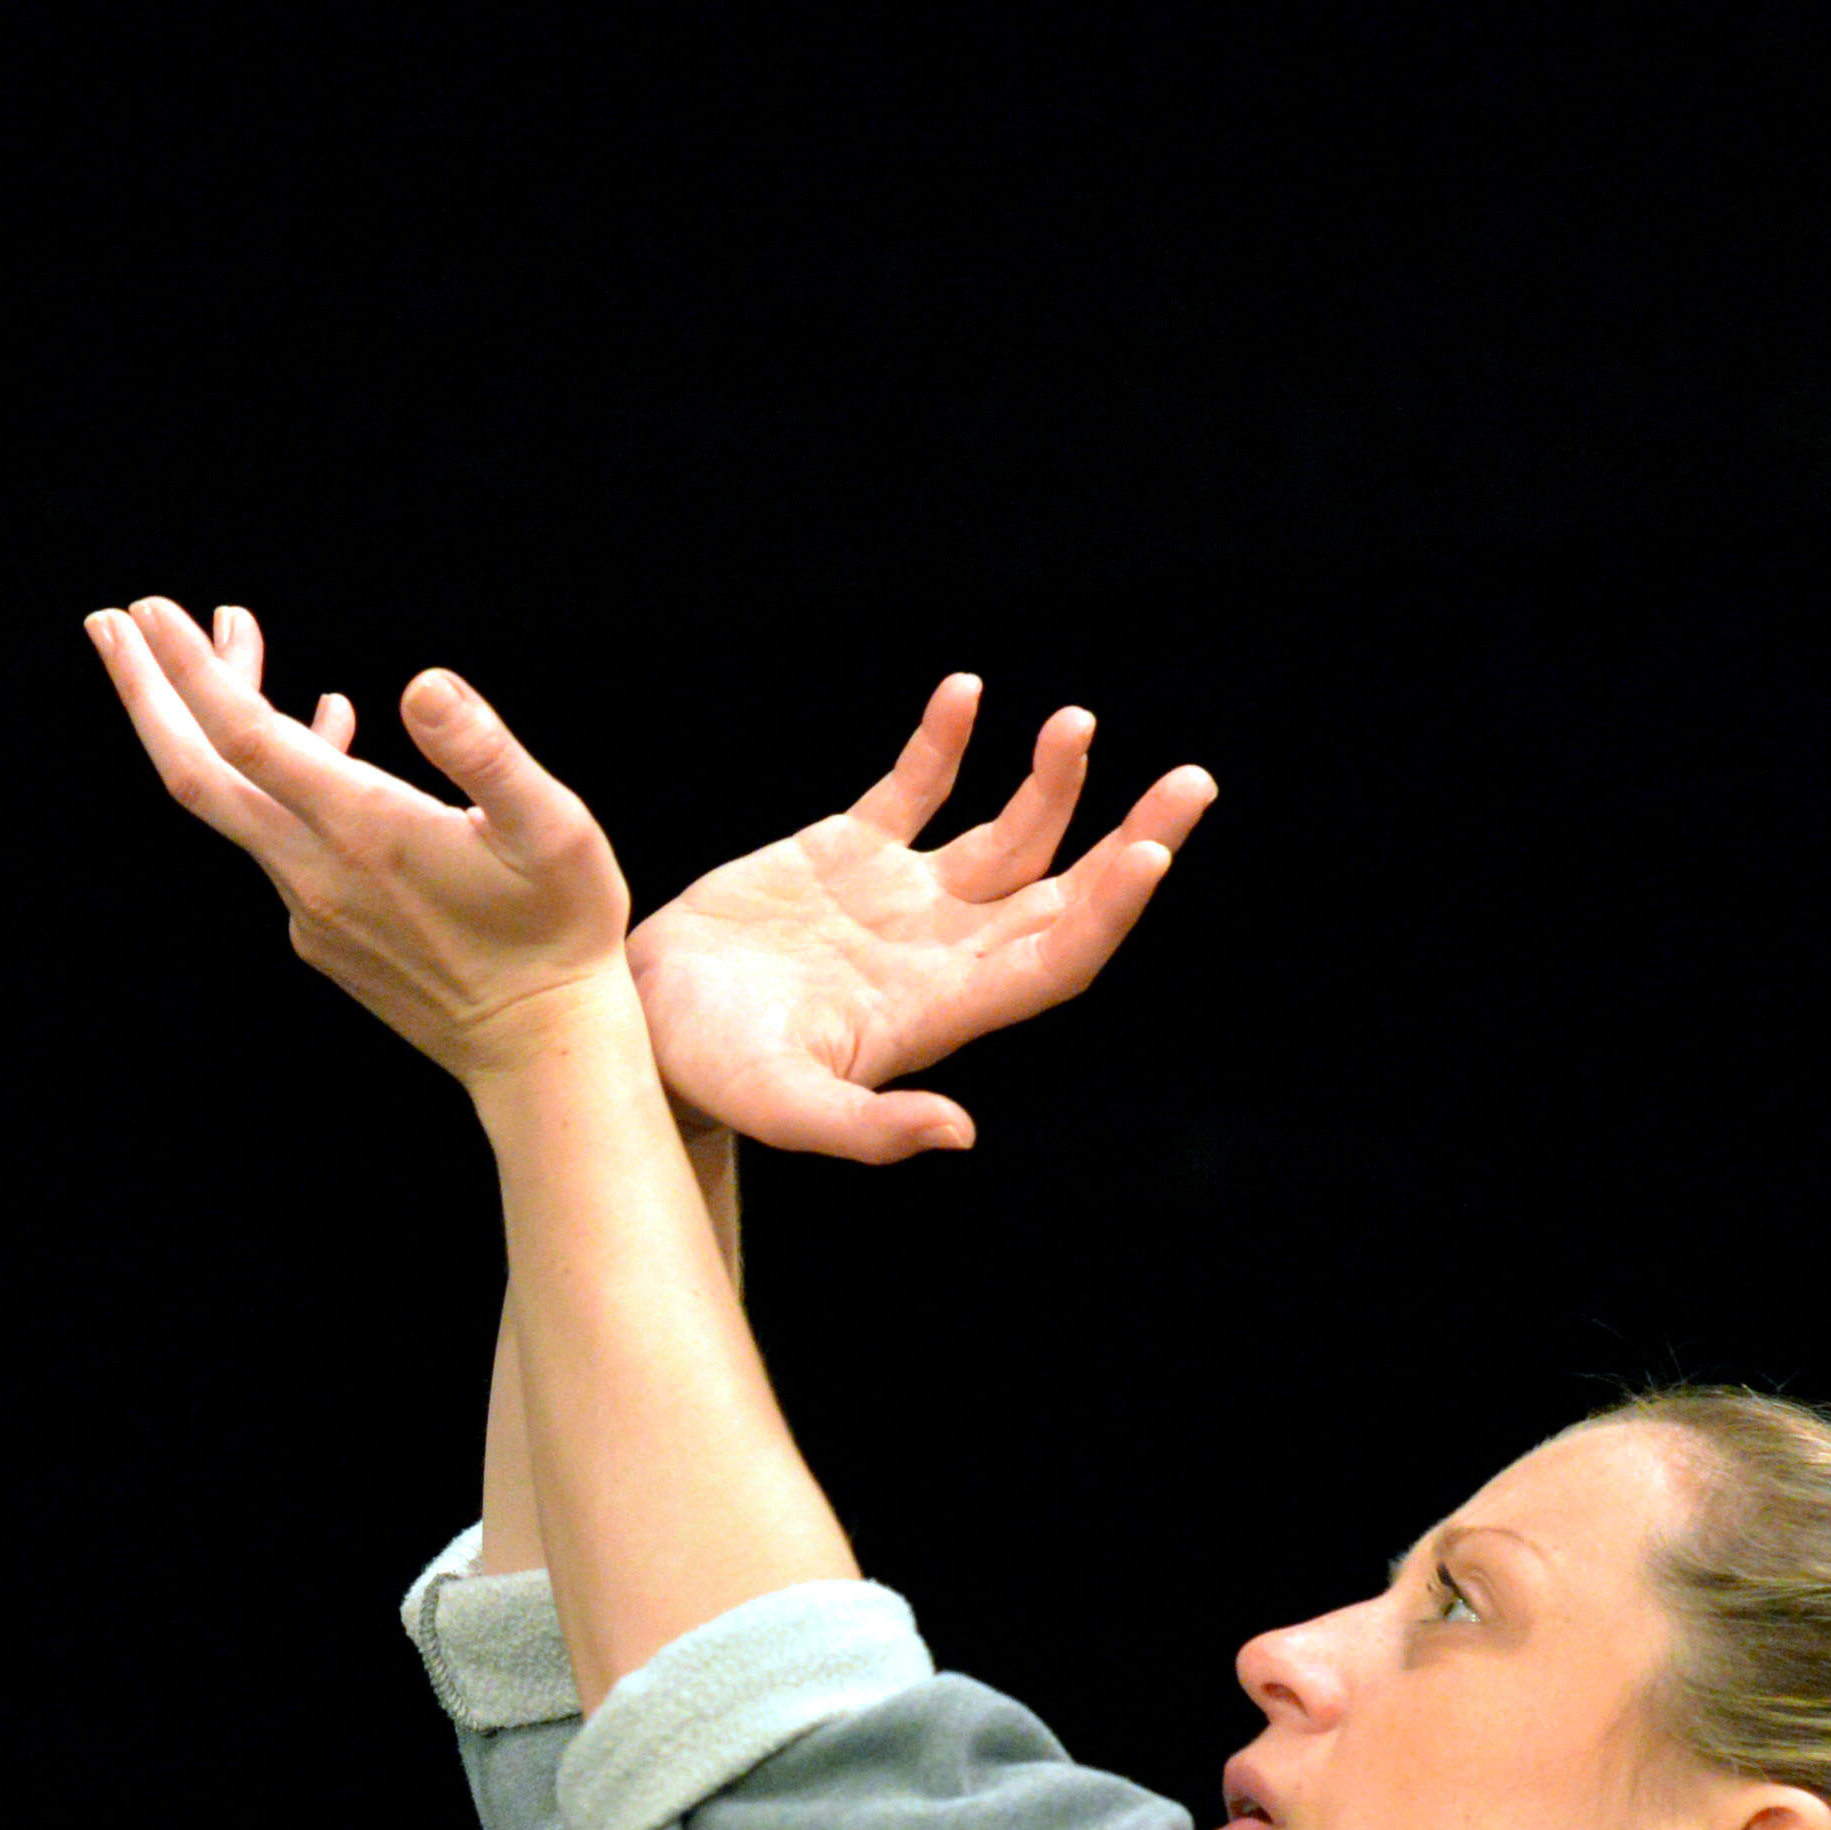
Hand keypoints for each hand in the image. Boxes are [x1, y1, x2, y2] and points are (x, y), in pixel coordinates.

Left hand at [83, 595, 640, 1080]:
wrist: (539, 1051)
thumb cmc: (557, 932)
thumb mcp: (552, 828)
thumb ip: (483, 752)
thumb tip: (423, 684)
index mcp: (361, 830)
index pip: (246, 737)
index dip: (188, 670)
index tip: (147, 610)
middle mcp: (315, 871)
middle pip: (197, 774)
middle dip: (147, 692)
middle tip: (109, 621)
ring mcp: (311, 907)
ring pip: (240, 801)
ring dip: (224, 717)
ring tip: (239, 634)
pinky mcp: (324, 932)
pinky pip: (279, 836)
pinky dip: (280, 771)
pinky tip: (325, 725)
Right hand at [628, 677, 1214, 1159]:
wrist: (637, 1022)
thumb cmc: (707, 1074)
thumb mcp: (782, 1106)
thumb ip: (867, 1128)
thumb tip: (960, 1136)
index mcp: (941, 1008)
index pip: (1056, 957)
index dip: (1110, 910)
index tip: (1151, 852)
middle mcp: (940, 950)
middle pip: (1063, 892)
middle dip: (1133, 839)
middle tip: (1193, 783)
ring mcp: (899, 898)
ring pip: (1006, 835)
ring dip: (1052, 783)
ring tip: (1076, 725)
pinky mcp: (847, 853)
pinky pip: (914, 788)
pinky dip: (944, 741)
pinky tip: (966, 693)